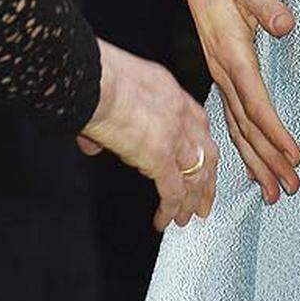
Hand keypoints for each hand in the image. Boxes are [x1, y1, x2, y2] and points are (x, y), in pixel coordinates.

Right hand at [77, 39, 218, 231]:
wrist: (96, 80)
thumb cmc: (97, 78)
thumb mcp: (113, 90)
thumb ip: (109, 119)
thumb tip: (92, 144)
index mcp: (169, 91)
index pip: (197, 121)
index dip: (201, 144)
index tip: (201, 160)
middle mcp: (179, 113)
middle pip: (206, 150)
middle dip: (207, 178)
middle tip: (204, 198)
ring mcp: (174, 136)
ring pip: (196, 174)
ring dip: (194, 199)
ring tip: (189, 217)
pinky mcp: (161, 157)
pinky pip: (173, 191)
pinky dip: (171, 210)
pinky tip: (165, 221)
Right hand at [179, 0, 299, 203]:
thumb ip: (267, 4)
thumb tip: (286, 23)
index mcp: (232, 53)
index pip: (256, 102)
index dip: (275, 131)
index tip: (295, 155)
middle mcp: (223, 71)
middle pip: (247, 126)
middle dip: (268, 160)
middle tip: (291, 189)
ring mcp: (219, 75)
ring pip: (237, 128)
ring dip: (256, 161)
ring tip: (275, 192)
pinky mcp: (222, 73)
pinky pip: (233, 118)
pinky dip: (245, 145)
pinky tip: (254, 164)